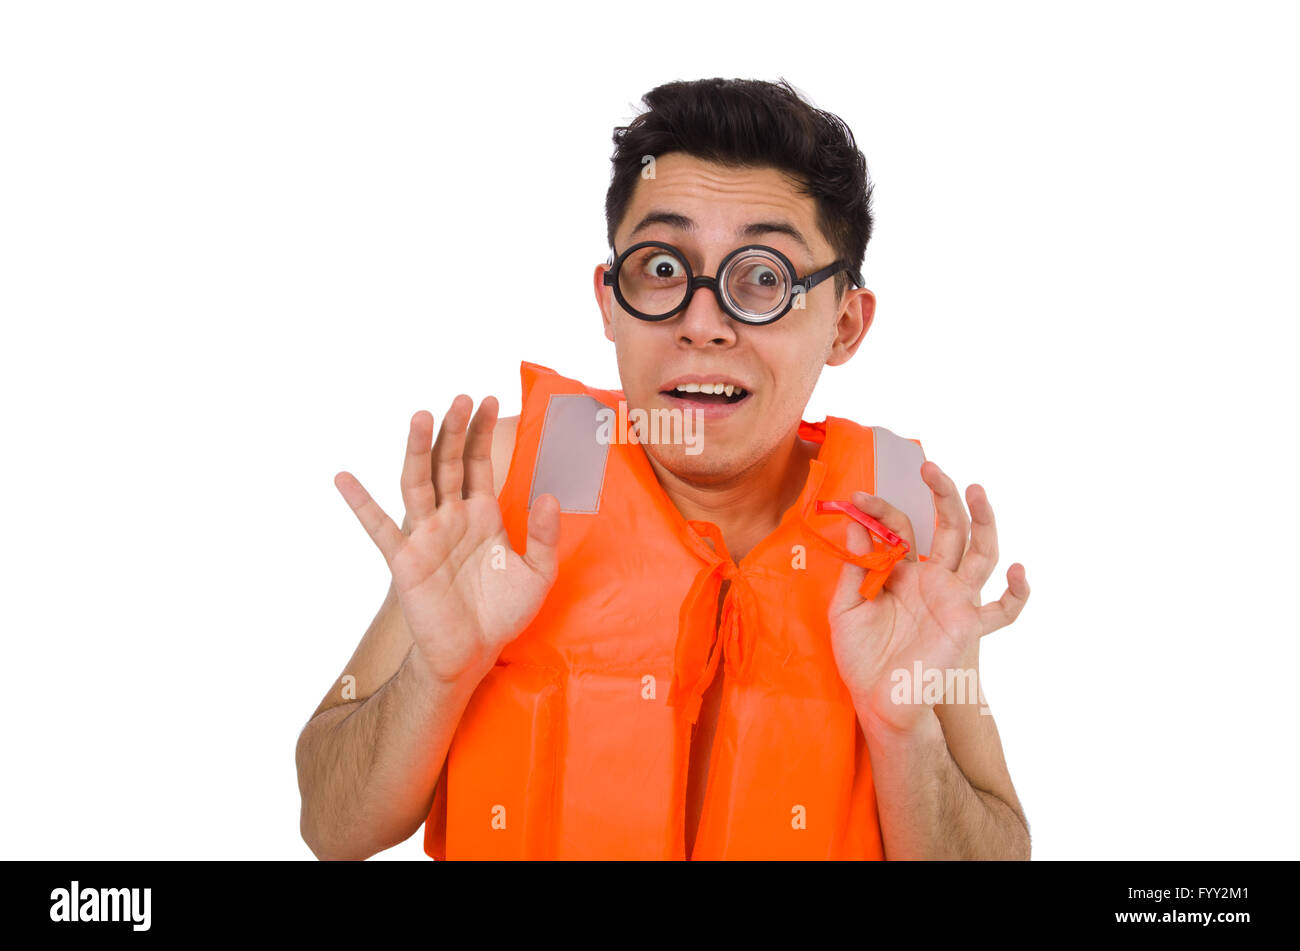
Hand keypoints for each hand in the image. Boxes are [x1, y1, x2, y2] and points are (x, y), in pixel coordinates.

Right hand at [334, 395, 559, 685]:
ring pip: (419, 483)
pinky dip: (361, 504)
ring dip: (417, 450)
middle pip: (449, 463)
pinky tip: (344, 478)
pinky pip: (380, 529)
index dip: (481, 432)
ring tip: (420, 415)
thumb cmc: (502, 612)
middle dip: (454, 430)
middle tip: (461, 397)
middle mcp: (451, 518)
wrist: (473, 653)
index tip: (488, 399)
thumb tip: (548, 496)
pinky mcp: (407, 561)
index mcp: (482, 515)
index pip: (479, 463)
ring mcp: (426, 536)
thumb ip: (546, 536)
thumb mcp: (538, 573)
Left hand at [828, 461, 1028, 733]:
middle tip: (930, 468)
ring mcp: (954, 599)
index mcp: (903, 572)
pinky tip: (1018, 572)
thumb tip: (858, 524)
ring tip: (976, 489)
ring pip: (980, 552)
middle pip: (948, 527)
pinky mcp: (968, 624)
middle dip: (942, 495)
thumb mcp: (847, 608)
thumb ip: (856, 568)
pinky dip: (1016, 593)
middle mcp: (933, 579)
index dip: (880, 510)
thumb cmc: (861, 657)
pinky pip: (1002, 610)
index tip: (857, 499)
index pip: (899, 528)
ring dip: (983, 520)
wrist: (879, 701)